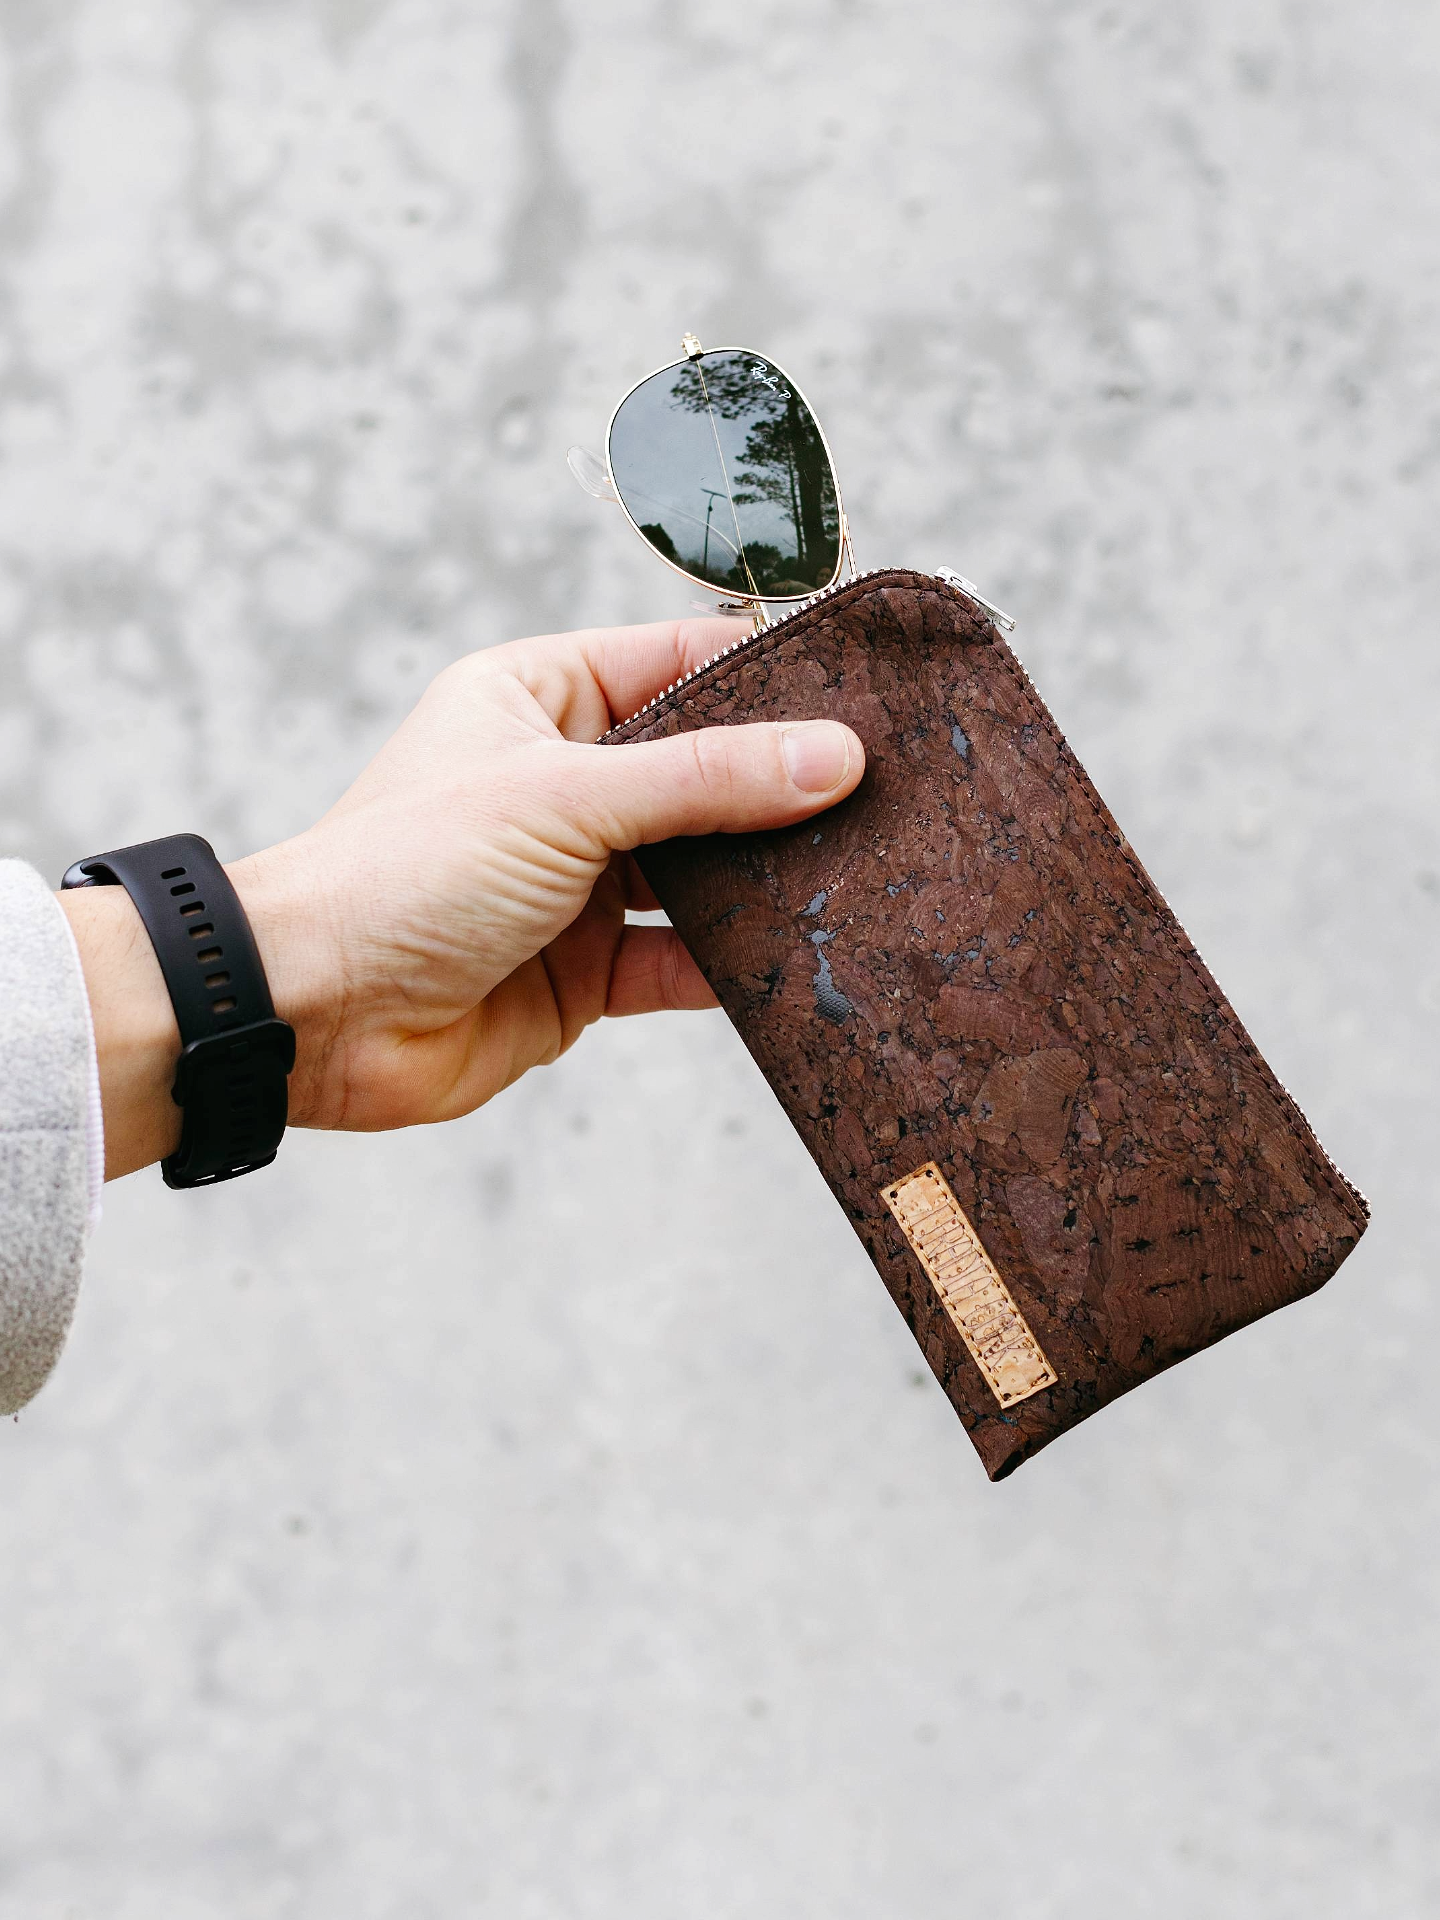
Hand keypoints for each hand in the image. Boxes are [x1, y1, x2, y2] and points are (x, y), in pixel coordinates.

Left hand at [62, 617, 864, 1175]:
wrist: (313, 1017)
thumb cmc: (405, 871)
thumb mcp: (565, 798)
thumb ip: (704, 779)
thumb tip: (835, 757)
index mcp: (540, 698)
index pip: (679, 661)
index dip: (772, 671)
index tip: (870, 687)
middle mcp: (565, 782)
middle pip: (706, 770)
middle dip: (789, 784)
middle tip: (897, 787)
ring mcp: (580, 880)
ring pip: (705, 868)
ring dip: (772, 876)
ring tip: (875, 869)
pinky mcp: (588, 969)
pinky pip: (685, 958)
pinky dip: (738, 962)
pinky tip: (807, 958)